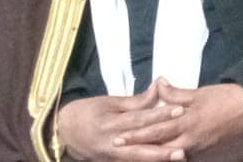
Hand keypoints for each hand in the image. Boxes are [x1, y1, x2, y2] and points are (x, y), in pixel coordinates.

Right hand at [53, 84, 184, 161]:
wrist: (59, 134)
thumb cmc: (85, 113)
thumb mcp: (108, 102)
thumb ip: (135, 100)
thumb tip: (158, 88)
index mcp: (110, 123)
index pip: (139, 119)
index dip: (160, 115)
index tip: (180, 110)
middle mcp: (111, 144)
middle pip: (140, 146)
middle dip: (162, 149)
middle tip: (183, 149)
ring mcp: (110, 158)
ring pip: (136, 160)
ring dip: (156, 160)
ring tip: (178, 158)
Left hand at [110, 80, 242, 154]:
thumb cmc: (226, 97)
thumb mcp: (200, 92)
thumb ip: (176, 93)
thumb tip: (159, 84)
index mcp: (187, 122)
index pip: (156, 131)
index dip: (135, 135)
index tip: (117, 138)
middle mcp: (189, 139)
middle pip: (157, 148)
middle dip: (138, 150)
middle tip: (117, 150)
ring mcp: (196, 147)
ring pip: (167, 155)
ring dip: (150, 155)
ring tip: (132, 155)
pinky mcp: (202, 150)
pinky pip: (179, 155)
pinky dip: (166, 155)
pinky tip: (157, 155)